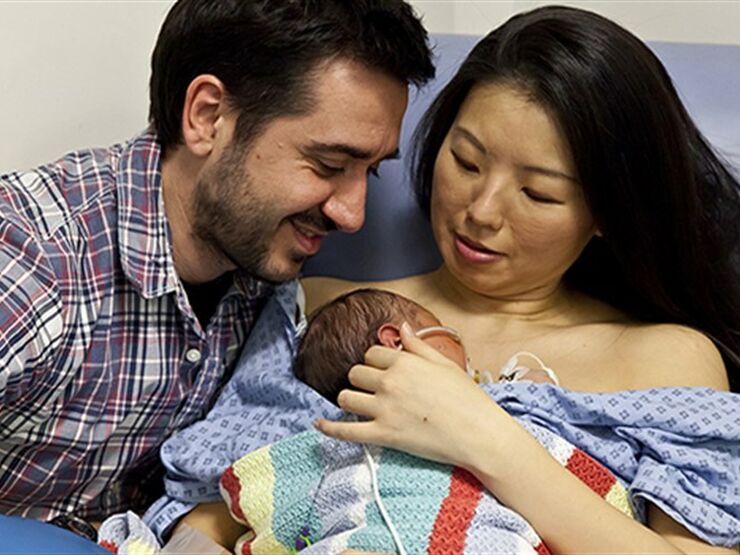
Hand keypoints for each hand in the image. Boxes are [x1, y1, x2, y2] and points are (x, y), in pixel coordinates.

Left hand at [315, 322, 504, 467]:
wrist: (479, 434)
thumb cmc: (468, 399)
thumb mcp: (445, 364)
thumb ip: (418, 346)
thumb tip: (402, 327)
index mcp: (405, 362)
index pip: (372, 353)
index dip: (375, 362)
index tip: (382, 370)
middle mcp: (390, 382)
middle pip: (356, 373)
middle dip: (361, 379)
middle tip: (373, 388)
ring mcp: (384, 409)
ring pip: (347, 397)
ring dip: (349, 399)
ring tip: (357, 403)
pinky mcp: (383, 435)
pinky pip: (346, 431)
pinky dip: (328, 427)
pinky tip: (319, 423)